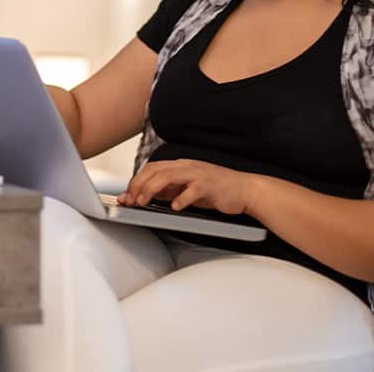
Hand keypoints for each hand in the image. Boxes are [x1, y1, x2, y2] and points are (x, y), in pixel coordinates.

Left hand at [118, 158, 256, 215]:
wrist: (245, 190)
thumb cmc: (217, 190)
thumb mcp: (187, 189)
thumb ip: (169, 190)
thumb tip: (147, 195)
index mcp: (181, 166)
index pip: (152, 168)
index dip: (137, 180)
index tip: (127, 195)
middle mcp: (187, 166)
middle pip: (156, 170)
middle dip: (139, 184)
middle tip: (132, 200)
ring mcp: (199, 174)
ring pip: (169, 176)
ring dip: (153, 189)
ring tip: (145, 202)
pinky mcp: (210, 185)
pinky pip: (193, 190)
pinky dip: (182, 198)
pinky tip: (176, 207)